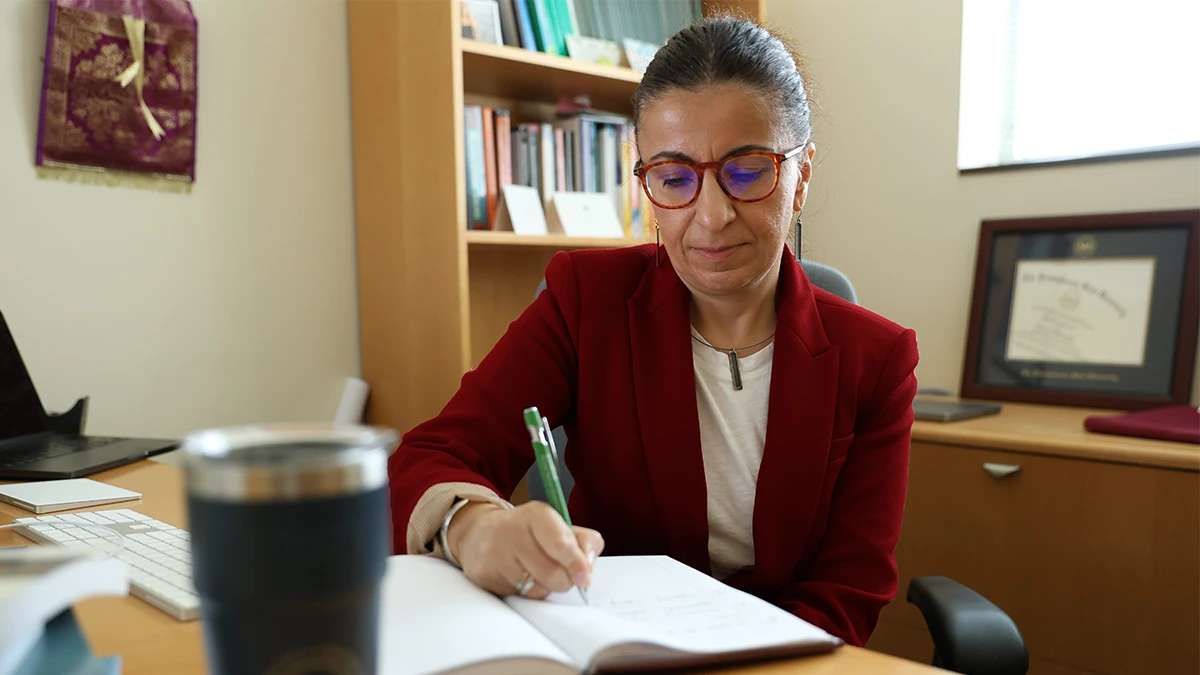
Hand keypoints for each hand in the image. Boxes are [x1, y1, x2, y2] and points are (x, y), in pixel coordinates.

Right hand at [447, 501, 603, 598]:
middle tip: (563, 575)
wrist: (481, 533)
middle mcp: (512, 529)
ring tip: (538, 573)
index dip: (577, 564)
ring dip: (545, 588)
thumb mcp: (559, 526)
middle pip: (551, 573)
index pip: (560, 544)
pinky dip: (526, 592)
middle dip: (564, 581)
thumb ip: (584, 542)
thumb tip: (588, 568)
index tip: (585, 577)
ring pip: (535, 588)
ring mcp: (495, 553)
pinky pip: (517, 596)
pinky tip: (520, 577)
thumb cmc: (529, 532)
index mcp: (536, 514)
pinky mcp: (484, 575)